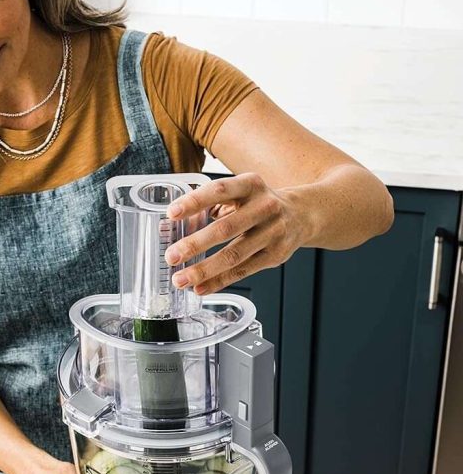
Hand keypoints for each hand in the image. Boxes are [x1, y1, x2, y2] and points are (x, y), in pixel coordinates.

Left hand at [164, 172, 303, 294]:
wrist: (303, 214)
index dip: (194, 201)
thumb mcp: (240, 193)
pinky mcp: (275, 256)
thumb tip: (171, 225)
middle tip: (171, 256)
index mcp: (251, 185)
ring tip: (180, 279)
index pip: (220, 190)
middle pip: (226, 228)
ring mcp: (273, 233)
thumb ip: (209, 205)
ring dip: (204, 270)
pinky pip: (242, 271)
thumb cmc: (259, 203)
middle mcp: (265, 207)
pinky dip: (218, 281)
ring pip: (234, 255)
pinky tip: (200, 288)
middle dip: (195, 244)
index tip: (171, 213)